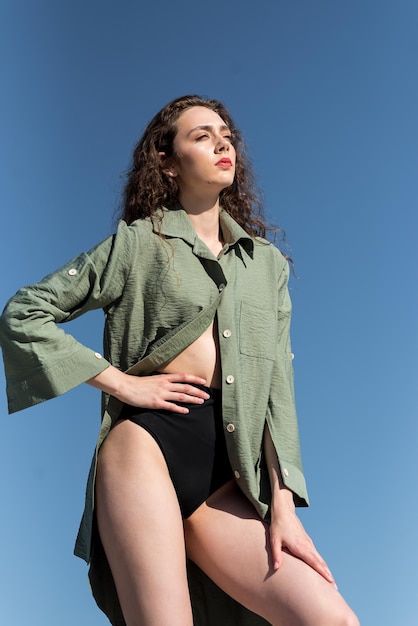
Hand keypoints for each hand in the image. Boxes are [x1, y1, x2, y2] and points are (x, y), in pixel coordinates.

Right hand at [88, 366, 209, 413]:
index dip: (194, 379)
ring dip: (192, 399)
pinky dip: (180, 408)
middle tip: (207, 396)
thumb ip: (163, 381)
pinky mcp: (156, 402)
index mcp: (164, 377)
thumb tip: (172, 383)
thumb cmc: (138, 383)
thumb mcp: (153, 379)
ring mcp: (161, 394)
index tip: (203, 381)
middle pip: (185, 387)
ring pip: (181, 396)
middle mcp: (165, 384)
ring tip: (201, 402)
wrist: (126, 387)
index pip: (183, 377)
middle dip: (198, 391)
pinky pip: (171, 406)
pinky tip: (186, 411)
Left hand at [269, 500, 336, 588]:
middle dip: (327, 574)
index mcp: (300, 546)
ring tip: (332, 582)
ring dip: (326, 570)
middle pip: (320, 562)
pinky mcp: (308, 542)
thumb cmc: (278, 526)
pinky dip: (322, 563)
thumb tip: (276, 568)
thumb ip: (276, 555)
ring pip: (320, 558)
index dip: (322, 571)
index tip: (330, 580)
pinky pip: (317, 555)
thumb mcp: (274, 540)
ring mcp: (308, 543)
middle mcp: (307, 545)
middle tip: (335, 587)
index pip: (313, 561)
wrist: (284, 511)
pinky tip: (324, 569)